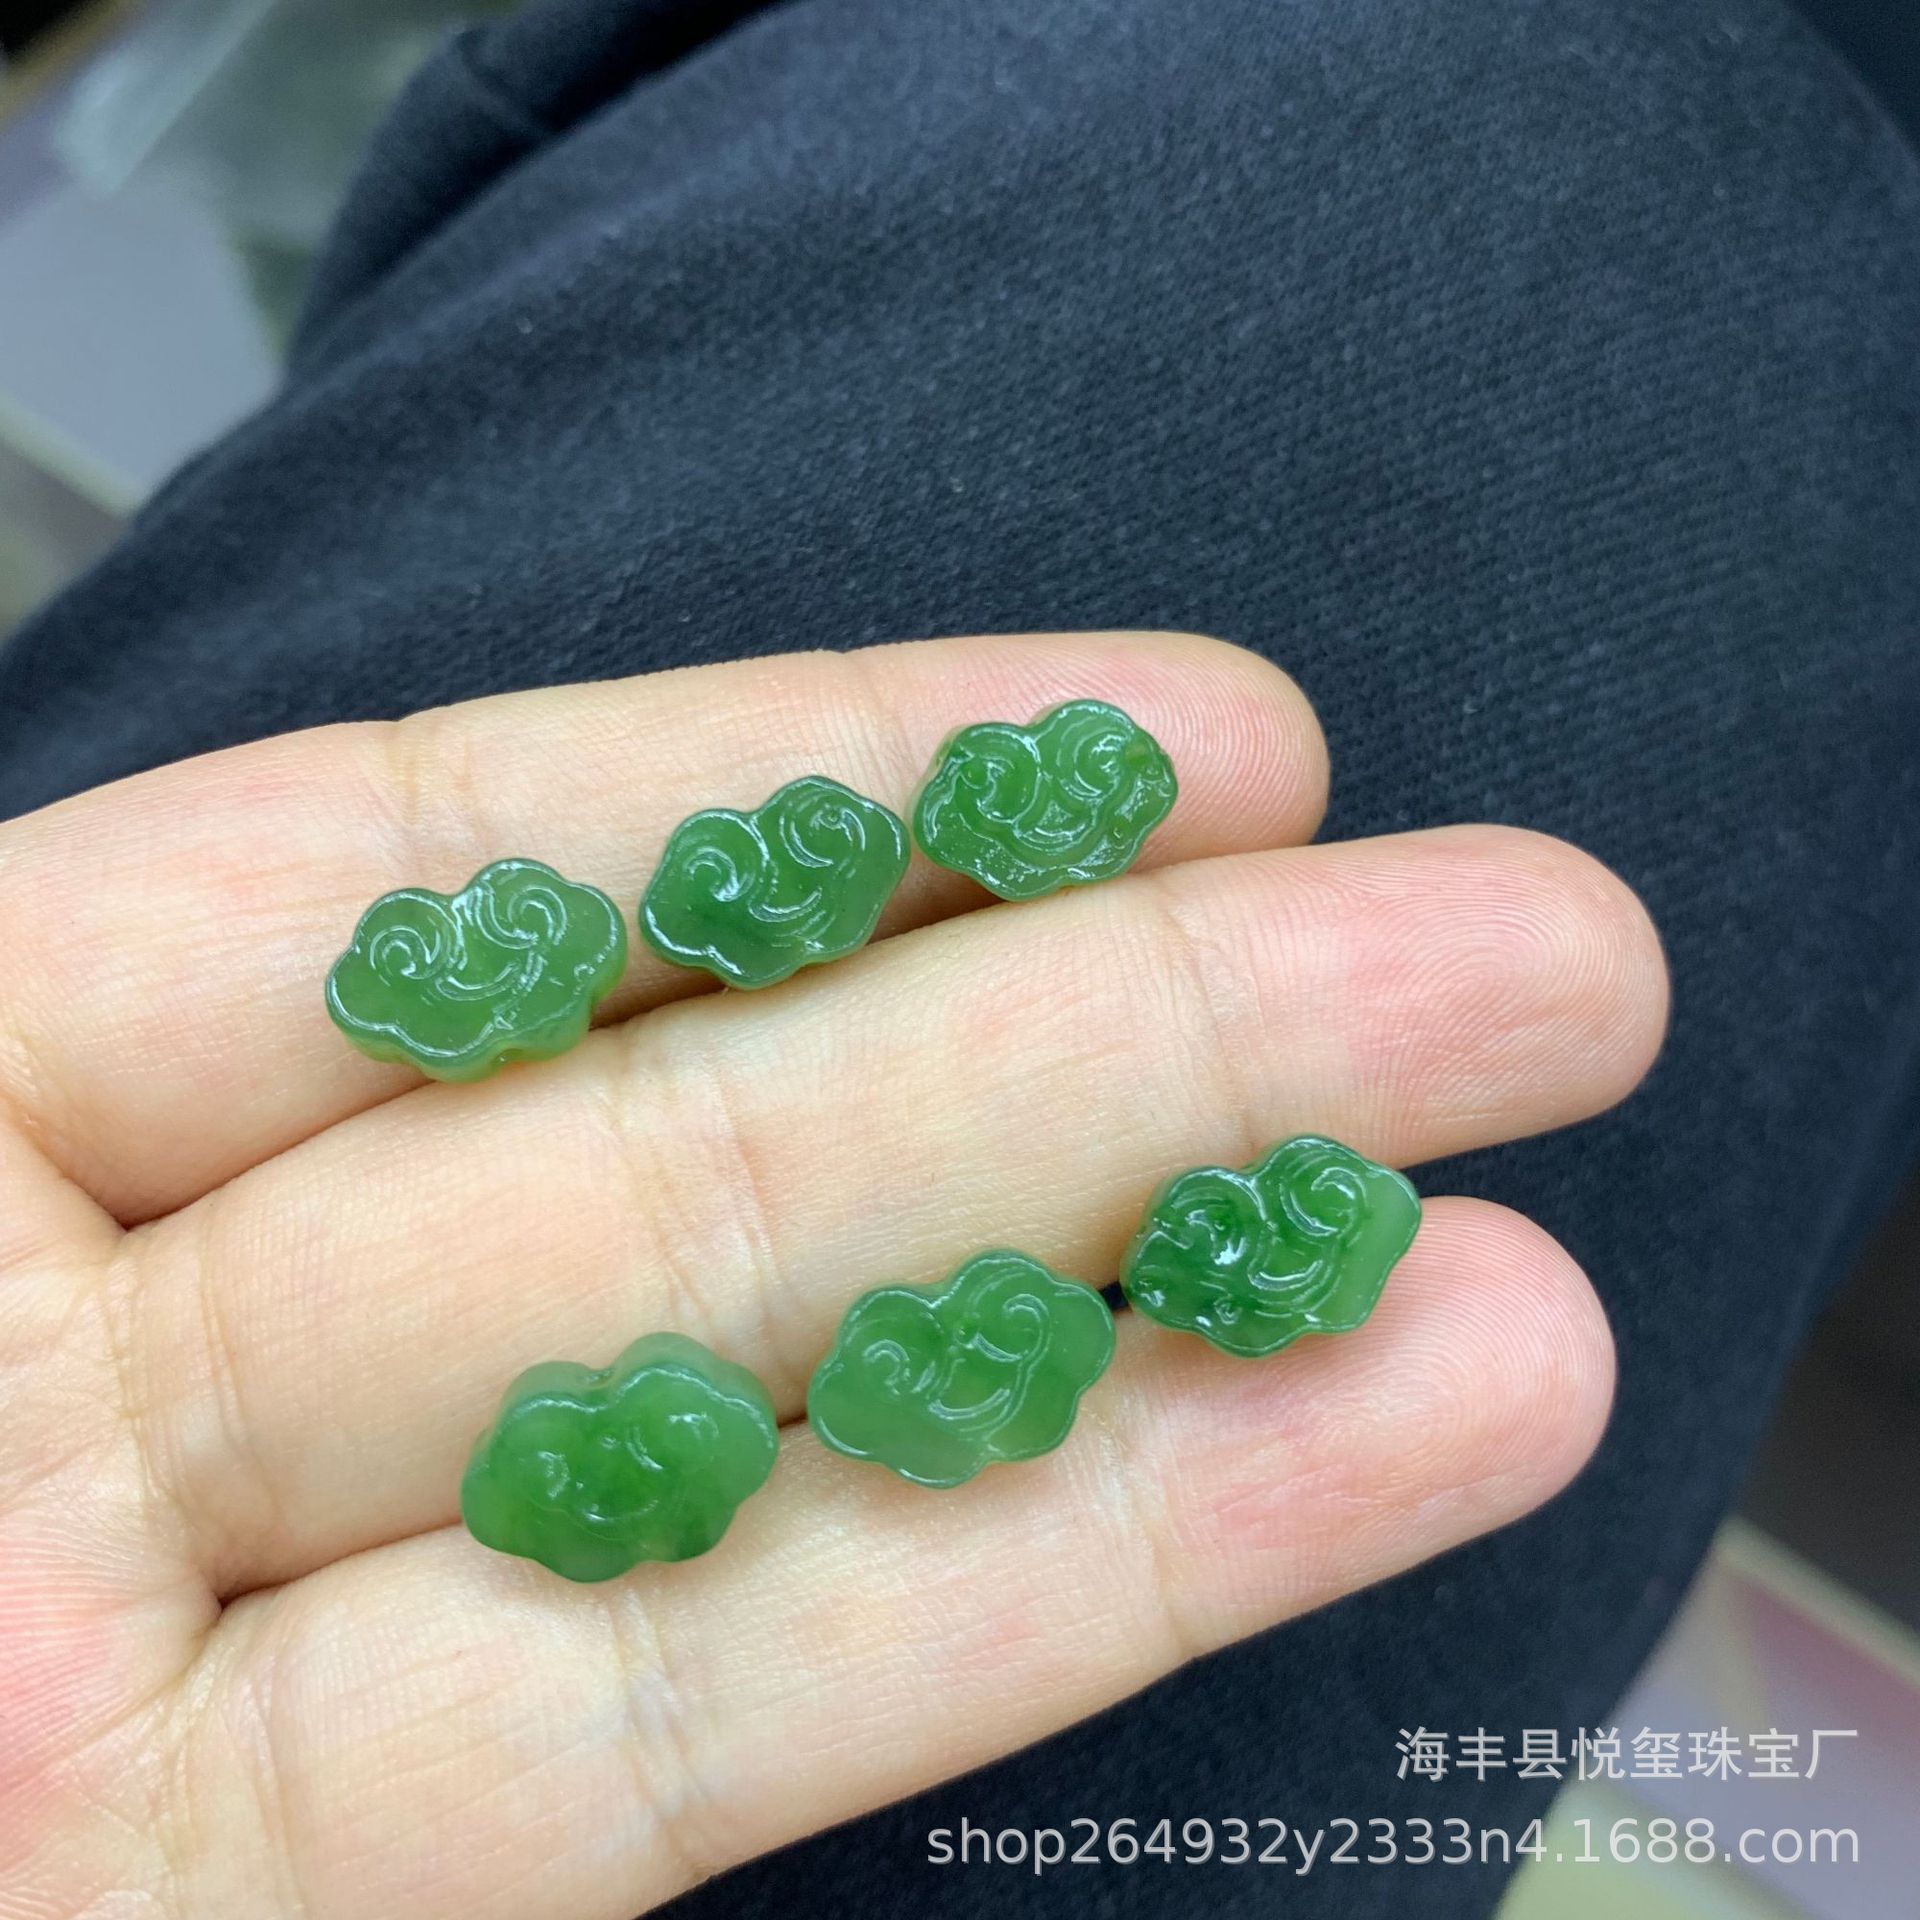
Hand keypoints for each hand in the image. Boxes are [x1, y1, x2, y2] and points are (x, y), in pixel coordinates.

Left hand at [0, 632, 1664, 1918]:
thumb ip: (126, 1013)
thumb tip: (488, 887)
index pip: (459, 884)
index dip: (852, 782)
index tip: (1201, 735)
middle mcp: (94, 1393)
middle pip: (701, 1165)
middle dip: (1147, 1030)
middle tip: (1524, 951)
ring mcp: (196, 1701)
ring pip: (765, 1451)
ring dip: (1176, 1334)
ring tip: (1520, 1226)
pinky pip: (692, 1726)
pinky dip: (1017, 1577)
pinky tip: (1322, 1446)